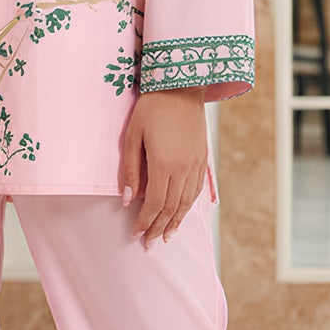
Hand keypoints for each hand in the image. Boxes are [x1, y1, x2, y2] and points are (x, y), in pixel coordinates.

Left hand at [118, 86, 209, 247]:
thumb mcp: (132, 136)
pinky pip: (196, 190)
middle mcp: (183, 168)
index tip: (136, 235)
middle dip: (159, 228)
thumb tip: (126, 199)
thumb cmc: (151, 108)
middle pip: (171, 208)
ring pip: (187, 202)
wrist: (181, 86)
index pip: (154, 204)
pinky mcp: (203, 158)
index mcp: (164, 164)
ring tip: (166, 236)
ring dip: (176, 222)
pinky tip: (182, 213)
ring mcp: (196, 164)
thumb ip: (129, 169)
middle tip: (149, 244)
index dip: (144, 222)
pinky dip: (188, 206)